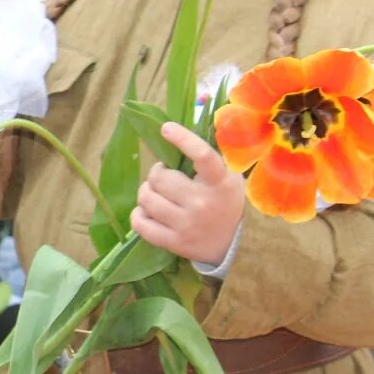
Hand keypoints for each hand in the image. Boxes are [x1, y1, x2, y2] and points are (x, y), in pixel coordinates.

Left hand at [130, 123, 244, 266]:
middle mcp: (203, 203)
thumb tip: (174, 130)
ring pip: (146, 198)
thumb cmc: (225, 202)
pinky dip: (139, 214)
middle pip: (160, 177)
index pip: (202, 155)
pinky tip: (148, 211)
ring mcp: (187, 224)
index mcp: (219, 182)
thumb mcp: (227, 177)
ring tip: (157, 193)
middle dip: (157, 173)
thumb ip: (206, 159)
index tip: (166, 128)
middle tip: (166, 177)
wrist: (234, 244)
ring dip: (147, 191)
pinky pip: (140, 223)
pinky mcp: (174, 242)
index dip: (182, 139)